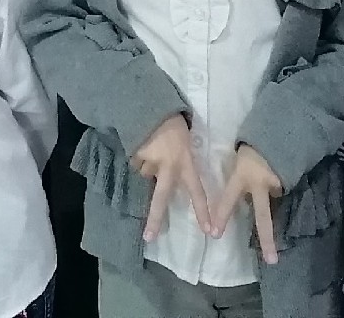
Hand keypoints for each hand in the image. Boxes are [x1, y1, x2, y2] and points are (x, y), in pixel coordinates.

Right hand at [129, 113, 216, 241]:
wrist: (153, 105)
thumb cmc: (174, 125)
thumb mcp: (185, 145)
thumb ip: (179, 164)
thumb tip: (166, 181)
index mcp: (185, 162)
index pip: (197, 190)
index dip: (202, 211)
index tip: (207, 231)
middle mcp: (169, 165)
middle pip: (161, 196)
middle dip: (154, 218)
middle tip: (149, 237)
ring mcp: (150, 161)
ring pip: (145, 175)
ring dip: (147, 169)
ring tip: (151, 150)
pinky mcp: (136, 155)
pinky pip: (136, 163)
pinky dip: (137, 159)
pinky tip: (141, 145)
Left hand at [212, 143, 283, 265]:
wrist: (277, 132)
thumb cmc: (251, 146)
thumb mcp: (238, 160)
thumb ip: (236, 179)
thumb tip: (236, 198)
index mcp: (243, 176)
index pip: (229, 198)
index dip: (222, 216)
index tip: (215, 234)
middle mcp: (261, 185)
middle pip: (264, 216)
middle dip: (268, 239)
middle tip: (271, 260)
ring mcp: (278, 186)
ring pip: (273, 205)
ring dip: (273, 212)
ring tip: (272, 217)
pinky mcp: (290, 184)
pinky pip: (281, 196)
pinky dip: (278, 198)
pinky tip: (280, 194)